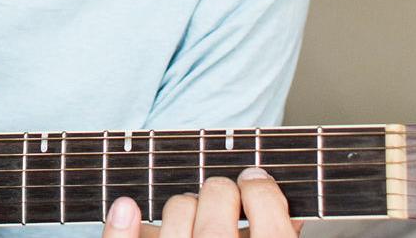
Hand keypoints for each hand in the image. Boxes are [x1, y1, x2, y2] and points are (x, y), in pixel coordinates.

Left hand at [101, 167, 302, 237]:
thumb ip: (279, 236)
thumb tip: (294, 211)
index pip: (268, 212)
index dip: (262, 190)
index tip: (255, 182)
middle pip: (219, 197)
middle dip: (221, 191)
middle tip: (222, 201)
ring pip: (177, 207)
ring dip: (183, 206)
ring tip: (191, 223)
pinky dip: (121, 223)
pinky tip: (125, 205)